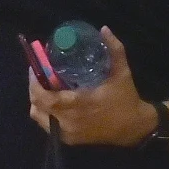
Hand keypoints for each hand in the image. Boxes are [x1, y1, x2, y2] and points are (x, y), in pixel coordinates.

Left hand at [28, 27, 158, 146]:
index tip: (34, 67)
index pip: (45, 97)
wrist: (133, 128)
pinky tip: (54, 101)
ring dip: (38, 102)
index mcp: (79, 104)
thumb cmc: (126, 99)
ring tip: (46, 88)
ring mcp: (68, 132)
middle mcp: (69, 121)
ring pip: (38, 117)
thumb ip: (114, 49)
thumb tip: (104, 29)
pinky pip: (47, 125)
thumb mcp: (122, 72)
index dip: (34, 83)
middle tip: (38, 75)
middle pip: (36, 107)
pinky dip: (46, 113)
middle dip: (34, 89)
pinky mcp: (69, 139)